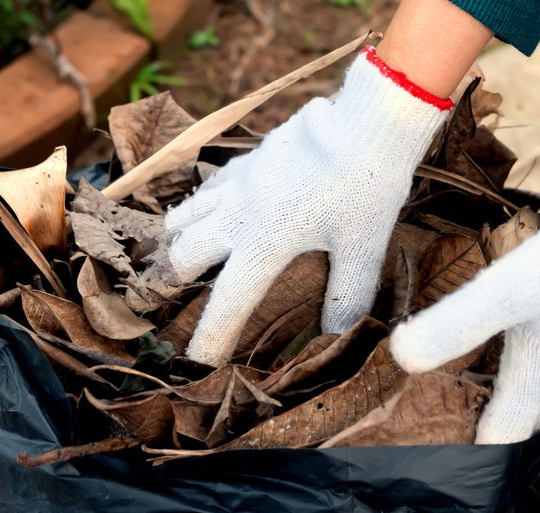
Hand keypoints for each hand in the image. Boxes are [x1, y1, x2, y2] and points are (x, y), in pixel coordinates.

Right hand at [164, 47, 451, 365]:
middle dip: (174, 285)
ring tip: (179, 263)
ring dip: (175, 244)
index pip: (227, 304)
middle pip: (181, 257)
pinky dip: (195, 210)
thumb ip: (346, 297)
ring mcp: (234, 185)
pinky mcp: (242, 161)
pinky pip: (202, 191)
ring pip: (180, 219)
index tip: (195, 365)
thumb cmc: (366, 186)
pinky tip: (209, 217)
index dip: (210, 339)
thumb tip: (337, 338)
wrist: (364, 120)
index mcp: (264, 243)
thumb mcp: (363, 248)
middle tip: (176, 304)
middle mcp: (237, 215)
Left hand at [390, 158, 539, 443]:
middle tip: (476, 424)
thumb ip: (453, 326)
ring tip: (500, 381)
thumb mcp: (501, 294)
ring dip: (530, 388)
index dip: (478, 449)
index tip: (451, 459)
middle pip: (536, 413)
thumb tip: (400, 357)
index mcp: (538, 376)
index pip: (506, 433)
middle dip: (509, 424)